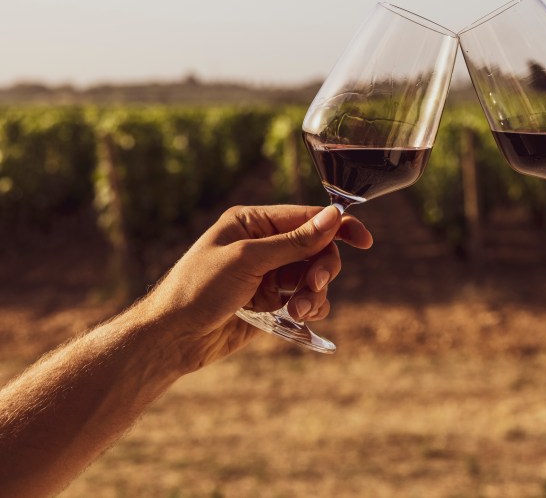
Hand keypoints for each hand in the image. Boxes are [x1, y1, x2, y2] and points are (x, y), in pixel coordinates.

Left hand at [140, 204, 372, 370]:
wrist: (171, 338)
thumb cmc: (197, 289)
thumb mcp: (247, 259)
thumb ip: (294, 241)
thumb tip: (333, 216)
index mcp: (254, 222)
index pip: (308, 218)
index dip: (338, 227)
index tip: (364, 241)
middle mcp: (264, 245)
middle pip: (317, 249)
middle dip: (321, 269)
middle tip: (313, 287)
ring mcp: (269, 274)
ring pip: (313, 277)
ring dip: (314, 293)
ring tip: (299, 310)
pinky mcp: (271, 302)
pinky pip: (305, 299)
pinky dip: (309, 308)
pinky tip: (298, 317)